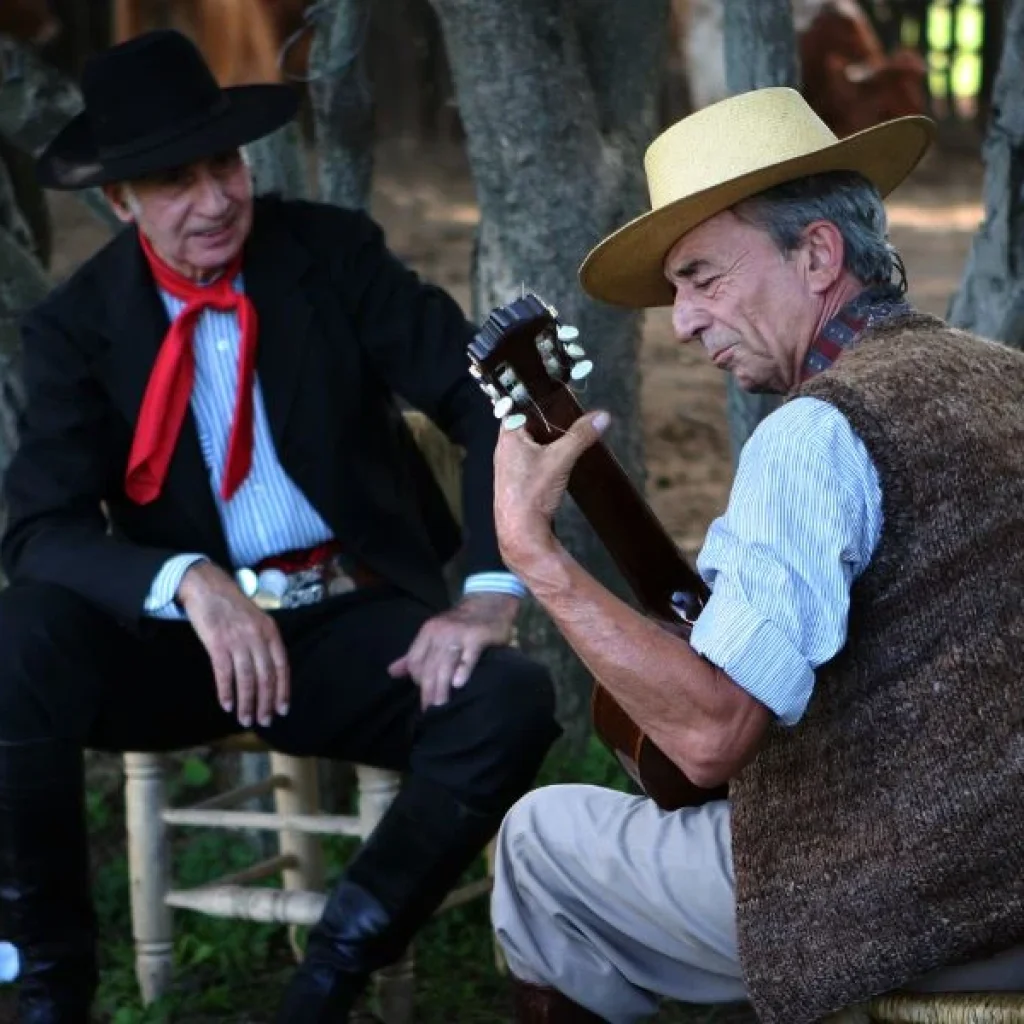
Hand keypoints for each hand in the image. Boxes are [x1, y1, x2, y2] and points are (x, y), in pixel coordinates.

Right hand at [177, 562, 289, 728]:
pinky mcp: (217, 643)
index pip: (281, 666)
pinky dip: (226, 691)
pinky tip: (227, 705)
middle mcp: (257, 636)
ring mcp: (237, 640)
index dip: (283, 690)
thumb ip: (265, 642)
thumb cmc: (233, 606)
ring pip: (246, 678)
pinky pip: (224, 673)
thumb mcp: (258, 620)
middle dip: (265, 702)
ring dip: (246, 702)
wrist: (208, 587)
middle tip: (263, 721)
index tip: (282, 710)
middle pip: (265, 676)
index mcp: (270, 632)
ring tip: (245, 719)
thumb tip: (270, 673)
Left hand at [388, 592, 518, 709]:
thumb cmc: (460, 623)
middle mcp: (441, 633)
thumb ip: (414, 654)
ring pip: (446, 664)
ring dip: (442, 686)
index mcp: (428, 632)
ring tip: (441, 706)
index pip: (415, 661)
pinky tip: (459, 684)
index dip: (417, 680)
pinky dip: (463, 670)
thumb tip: (391, 672)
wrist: (490, 601)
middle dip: (427, 690)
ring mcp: (460, 634)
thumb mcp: (434, 633)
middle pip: (429, 666)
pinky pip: (468, 656)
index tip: (425, 696)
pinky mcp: (478, 636)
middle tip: (430, 711)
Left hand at [493, 409, 609, 572]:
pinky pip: (530, 460)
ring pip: (530, 443)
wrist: (521, 532)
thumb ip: (580, 435)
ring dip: (547, 441)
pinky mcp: (516, 481)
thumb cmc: (531, 495)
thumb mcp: (560, 459)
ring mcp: (509, 465)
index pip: (520, 405)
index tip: (557, 396)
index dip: (539, 399)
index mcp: (509, 435)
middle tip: (569, 416)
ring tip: (567, 438)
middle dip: (547, 421)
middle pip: (527, 424)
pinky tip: (557, 462)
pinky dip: (544, 457)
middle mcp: (504, 448)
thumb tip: (601, 417)